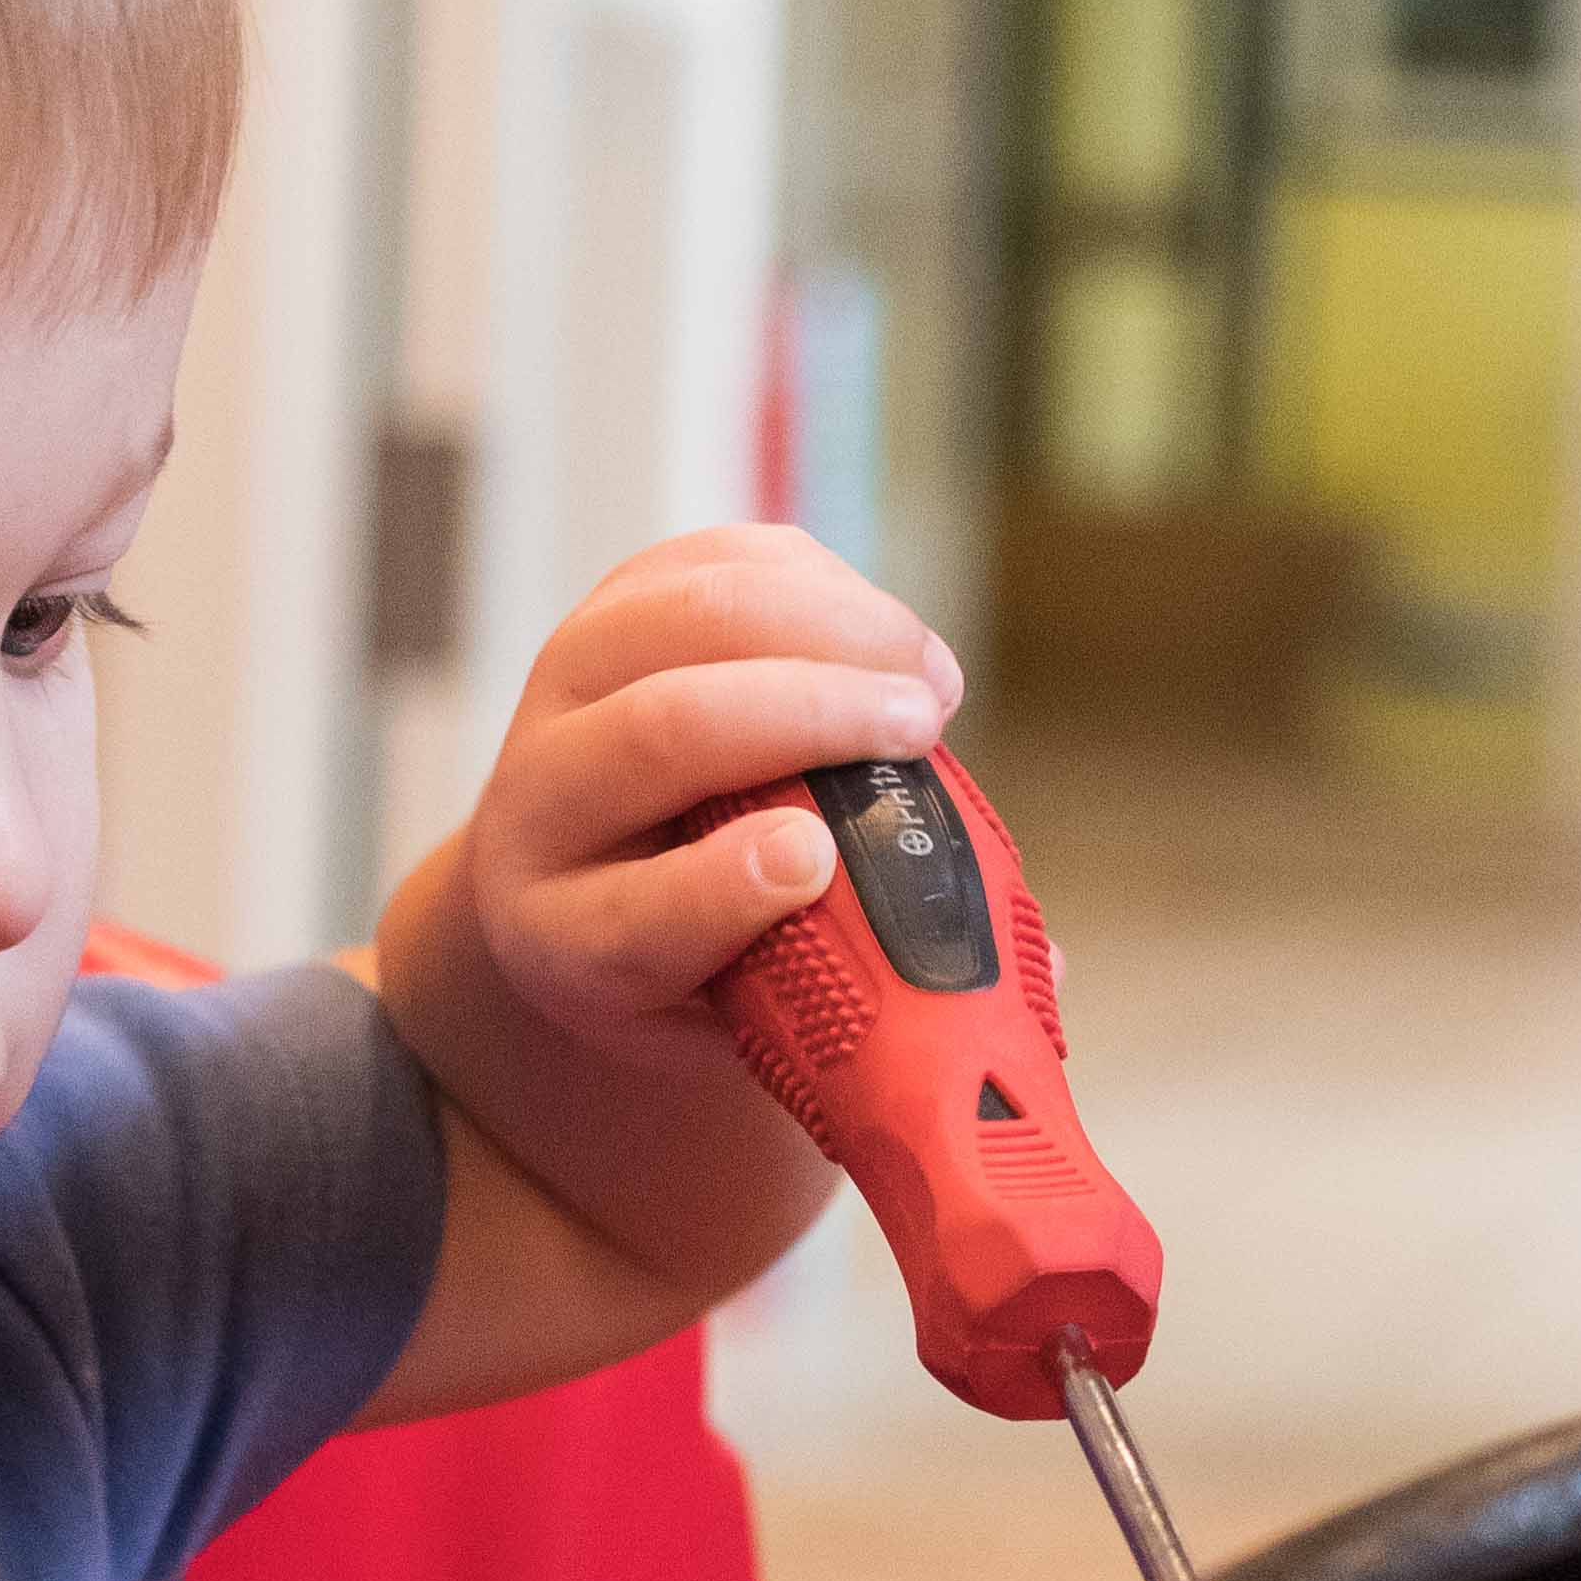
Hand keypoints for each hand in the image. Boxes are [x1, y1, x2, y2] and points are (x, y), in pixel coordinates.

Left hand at [462, 525, 963, 1057]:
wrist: (579, 885)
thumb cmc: (696, 967)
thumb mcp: (752, 1021)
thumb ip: (871, 1001)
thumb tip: (1045, 965)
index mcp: (564, 945)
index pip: (629, 921)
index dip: (723, 887)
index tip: (814, 856)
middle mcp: (535, 810)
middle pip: (658, 734)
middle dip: (804, 715)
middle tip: (919, 730)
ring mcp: (559, 691)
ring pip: (684, 618)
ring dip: (824, 628)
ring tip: (927, 677)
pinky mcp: (609, 609)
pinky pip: (710, 559)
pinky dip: (810, 580)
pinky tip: (884, 632)